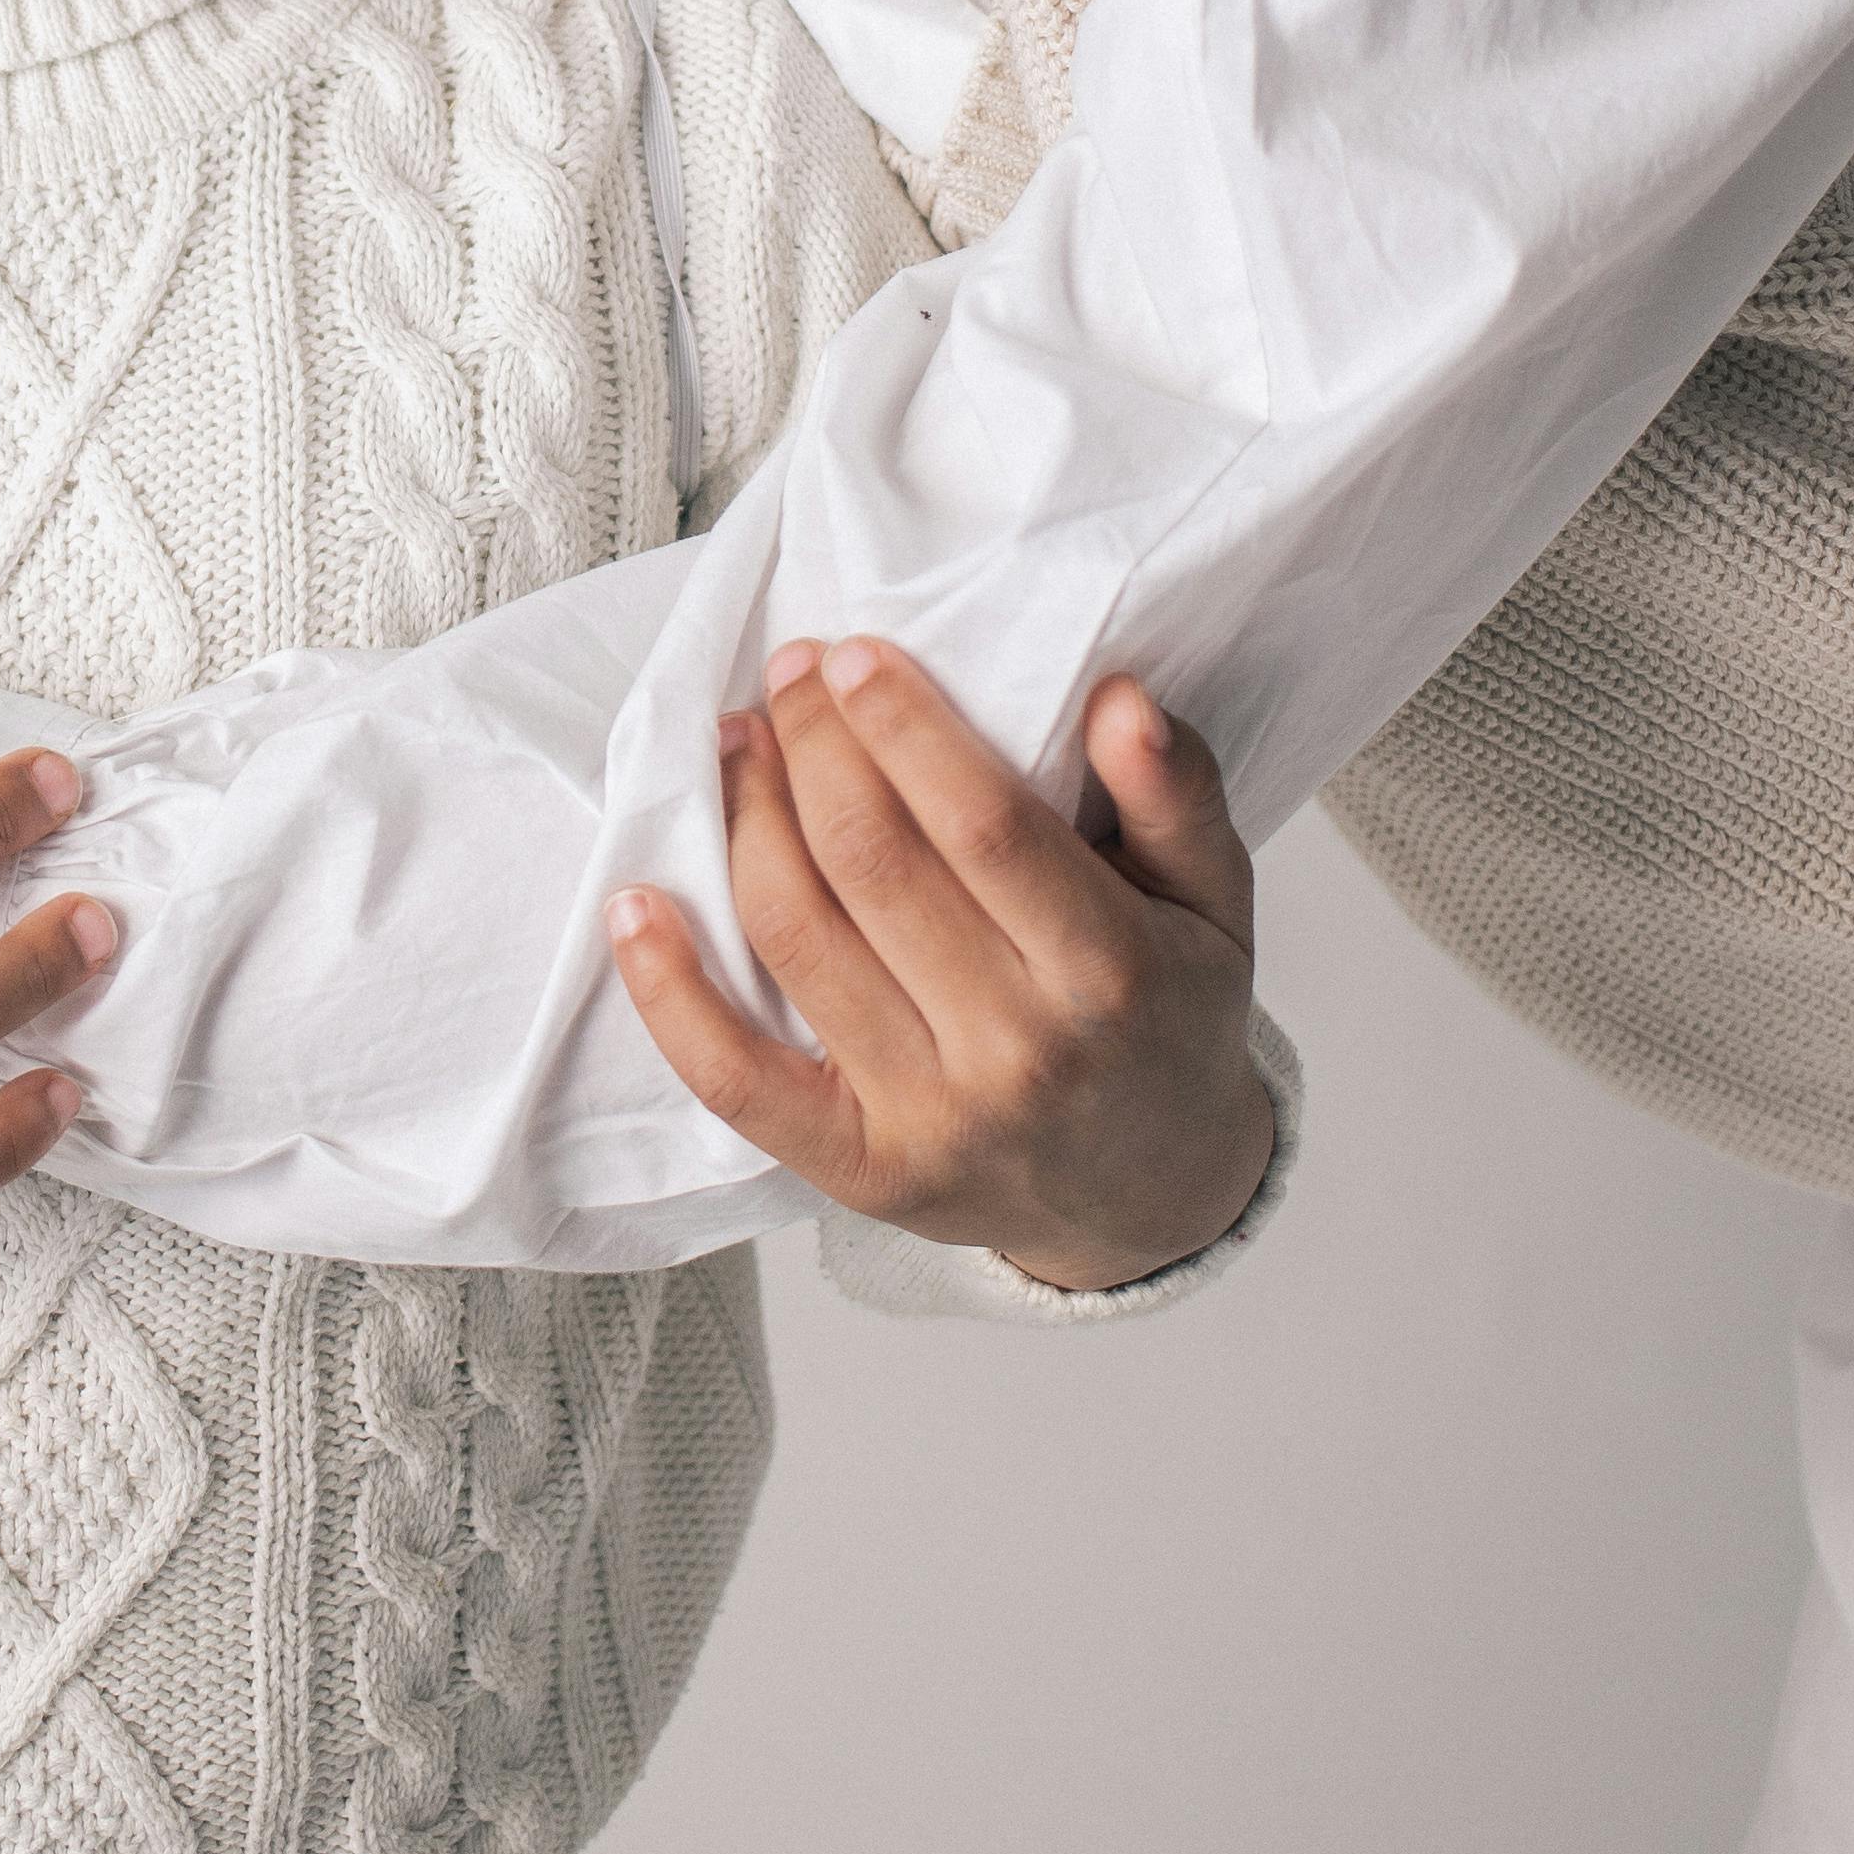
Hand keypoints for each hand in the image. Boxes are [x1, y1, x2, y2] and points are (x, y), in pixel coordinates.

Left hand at [607, 647, 1273, 1291]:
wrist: (1154, 1199)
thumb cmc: (1171, 1020)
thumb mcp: (1216, 902)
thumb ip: (1175, 794)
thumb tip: (1117, 698)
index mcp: (1110, 972)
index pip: (980, 824)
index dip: (900, 726)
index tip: (850, 654)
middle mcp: (1017, 1051)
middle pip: (872, 863)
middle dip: (813, 746)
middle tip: (788, 675)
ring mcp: (929, 1118)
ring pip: (797, 937)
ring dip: (746, 821)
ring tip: (738, 744)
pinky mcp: (858, 1170)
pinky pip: (735, 1079)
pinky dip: (669, 989)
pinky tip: (636, 904)